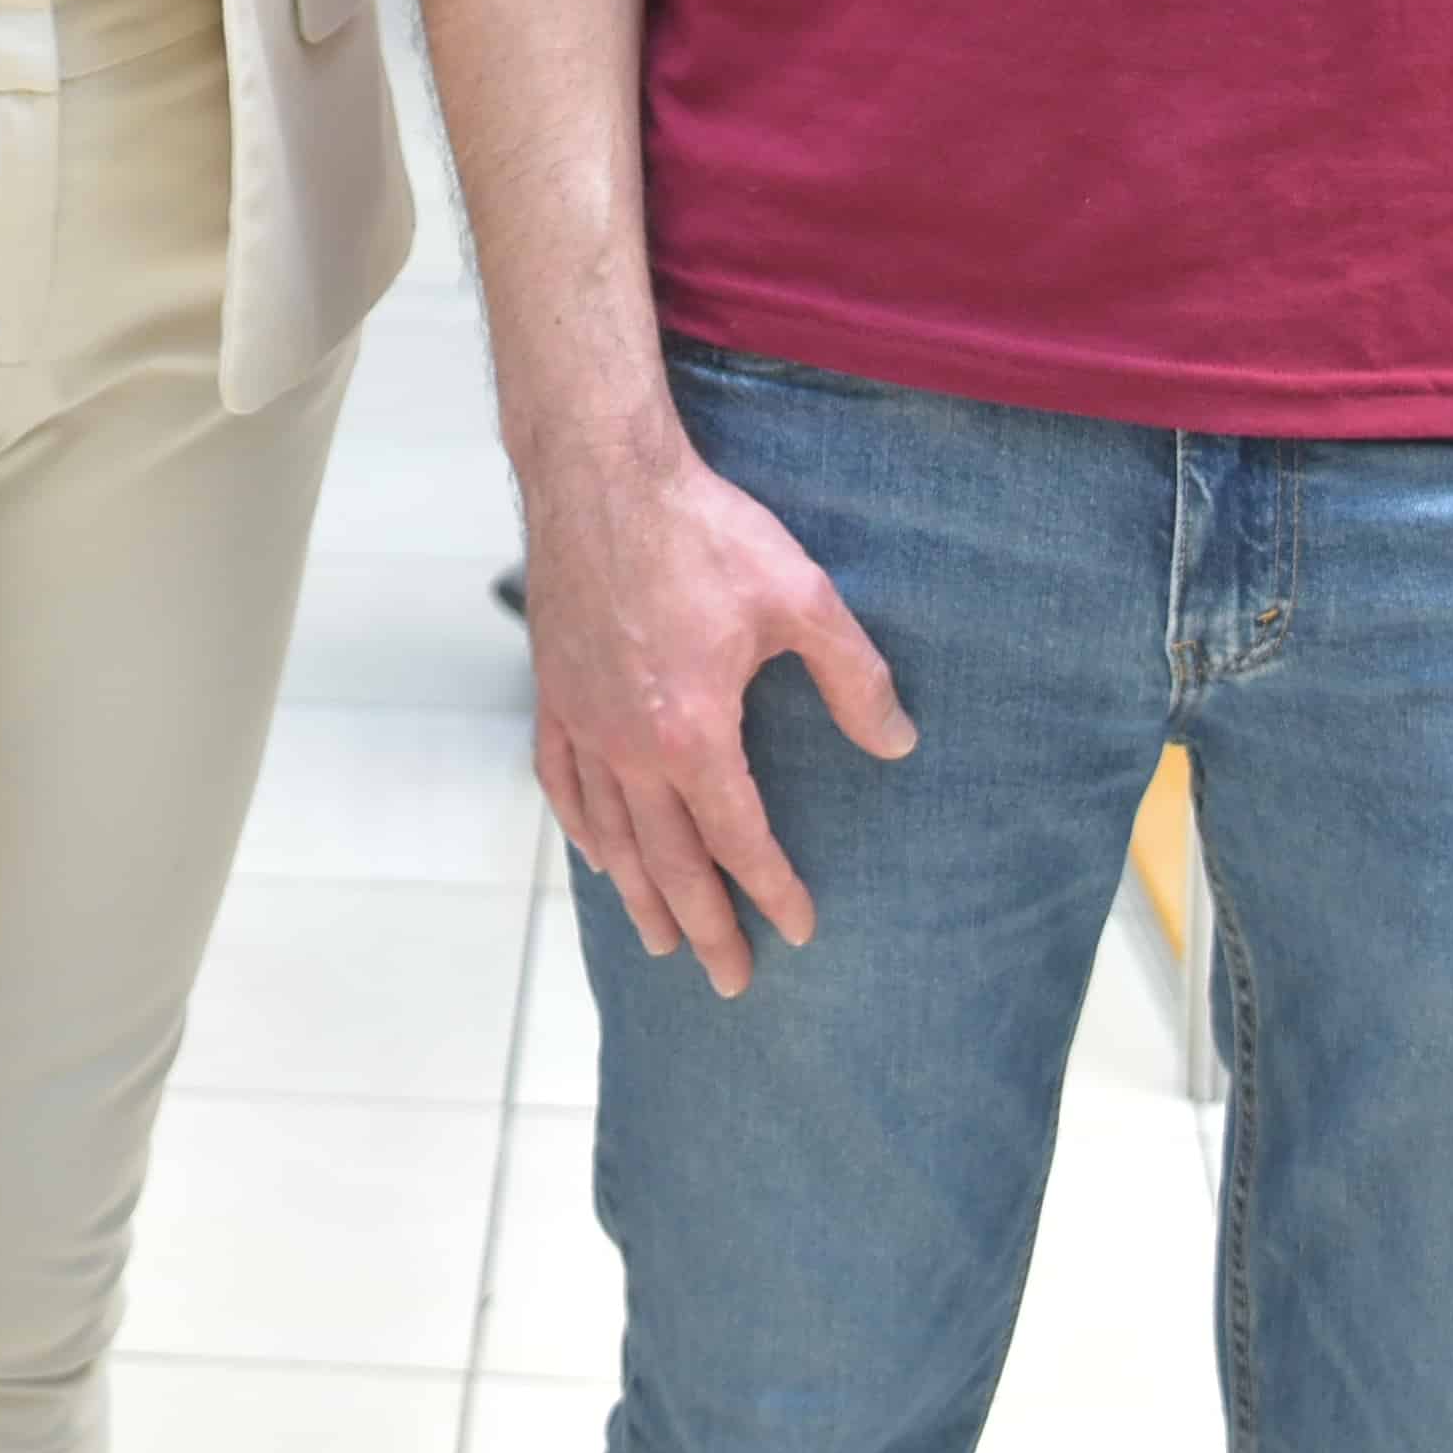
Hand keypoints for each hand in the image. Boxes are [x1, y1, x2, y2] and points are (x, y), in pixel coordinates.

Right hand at [516, 422, 912, 997]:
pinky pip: (560, 781)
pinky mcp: (553, 689)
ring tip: (661, 942)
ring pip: (611, 836)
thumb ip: (855, 677)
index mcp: (692, 734)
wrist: (601, 472)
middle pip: (668, 861)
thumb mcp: (801, 597)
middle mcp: (628, 745)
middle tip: (731, 980)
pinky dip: (581, 829)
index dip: (772, 890)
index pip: (738, 838)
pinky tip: (597, 855)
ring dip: (640, 896)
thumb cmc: (704, 530)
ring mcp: (582, 721)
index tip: (801, 929)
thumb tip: (898, 743)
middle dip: (704, 927)